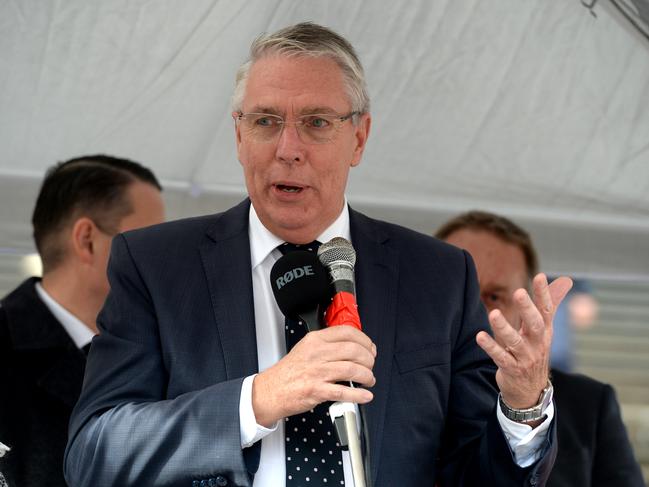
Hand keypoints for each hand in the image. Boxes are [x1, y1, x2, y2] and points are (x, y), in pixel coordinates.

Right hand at [252, 325, 376, 426]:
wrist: (271, 390)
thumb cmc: (289, 371)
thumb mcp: (305, 348)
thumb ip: (327, 345)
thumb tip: (352, 346)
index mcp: (315, 340)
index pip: (347, 332)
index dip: (364, 340)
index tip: (370, 348)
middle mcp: (317, 353)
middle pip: (353, 350)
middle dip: (368, 359)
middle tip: (370, 365)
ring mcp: (317, 372)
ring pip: (352, 369)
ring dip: (366, 376)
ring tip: (368, 380)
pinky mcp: (317, 390)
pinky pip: (343, 391)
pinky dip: (358, 395)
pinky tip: (364, 395)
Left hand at [476, 274, 572, 410]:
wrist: (531, 391)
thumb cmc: (535, 351)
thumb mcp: (545, 329)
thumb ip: (552, 303)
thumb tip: (567, 280)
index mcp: (545, 331)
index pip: (547, 310)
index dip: (544, 294)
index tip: (539, 276)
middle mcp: (537, 344)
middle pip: (535, 325)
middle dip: (527, 309)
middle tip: (519, 292)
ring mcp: (525, 358)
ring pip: (515, 342)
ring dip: (504, 327)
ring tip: (493, 314)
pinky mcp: (511, 369)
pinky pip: (500, 357)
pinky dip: (491, 346)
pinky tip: (480, 336)